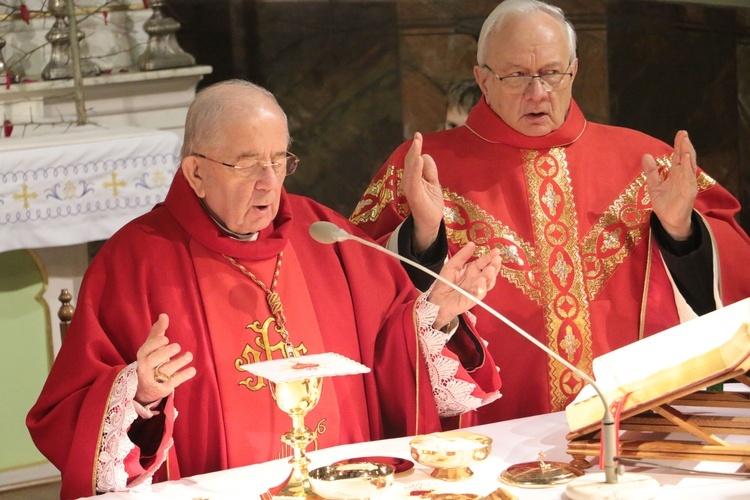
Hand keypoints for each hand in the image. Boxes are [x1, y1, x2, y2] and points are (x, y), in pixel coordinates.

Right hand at [134, 314, 195, 405]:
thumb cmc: (151, 360)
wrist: (144, 387)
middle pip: (153, 360)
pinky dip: (183, 376)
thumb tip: (164, 315)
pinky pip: (173, 382)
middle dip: (165, 353)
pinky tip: (192, 370)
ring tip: (189, 355)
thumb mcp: (151, 346)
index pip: (146, 349)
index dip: (155, 344)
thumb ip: (158, 331)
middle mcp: (145, 367)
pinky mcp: (162, 388)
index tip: (166, 339)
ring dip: (178, 363)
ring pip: (164, 371)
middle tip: (177, 346)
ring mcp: (153, 379)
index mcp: (143, 355)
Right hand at [403, 132, 444, 252]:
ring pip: (411, 169)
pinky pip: (414, 181)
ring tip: (417, 144)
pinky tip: (418, 160)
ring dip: (413, 156)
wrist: (430, 223)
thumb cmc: (430, 204)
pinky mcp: (415, 196)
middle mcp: (409, 182)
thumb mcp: (433, 184)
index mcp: (414, 178)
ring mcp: (411, 189)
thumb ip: (429, 171)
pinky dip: (415, 170)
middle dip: (414, 148)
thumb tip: (424, 155)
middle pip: (410, 162)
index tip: (418, 135)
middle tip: (417, 135)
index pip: (413, 160)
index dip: (415, 148)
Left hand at [428, 243, 502, 328]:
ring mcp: (477, 289)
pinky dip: (481, 288)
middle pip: (490, 272)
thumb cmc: (445, 282)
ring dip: (490, 276)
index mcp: (472, 270)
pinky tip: (482, 281)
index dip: (490, 256)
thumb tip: (472, 243)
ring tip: (490, 269)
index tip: (497, 250)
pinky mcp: (474, 298)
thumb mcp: (452, 265)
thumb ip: (462, 256)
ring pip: (488, 282)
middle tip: (497, 259)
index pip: (484, 262)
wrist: (438, 299)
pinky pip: (480, 293)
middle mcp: (477, 279)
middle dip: (494, 265)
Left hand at [642, 130, 697, 239]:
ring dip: (688, 153)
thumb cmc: (665, 203)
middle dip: (685, 145)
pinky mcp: (689, 192)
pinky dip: (688, 169)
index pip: (679, 156)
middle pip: (686, 158)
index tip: (680, 134)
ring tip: (685, 142)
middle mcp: (684, 177)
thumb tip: (646, 155)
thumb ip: (651, 172)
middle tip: (683, 133)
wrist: (669, 221)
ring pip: (689, 166)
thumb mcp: (654, 185)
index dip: (679, 145)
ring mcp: (687, 184)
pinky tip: (686, 160)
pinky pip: (689, 179)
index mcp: (676, 174)